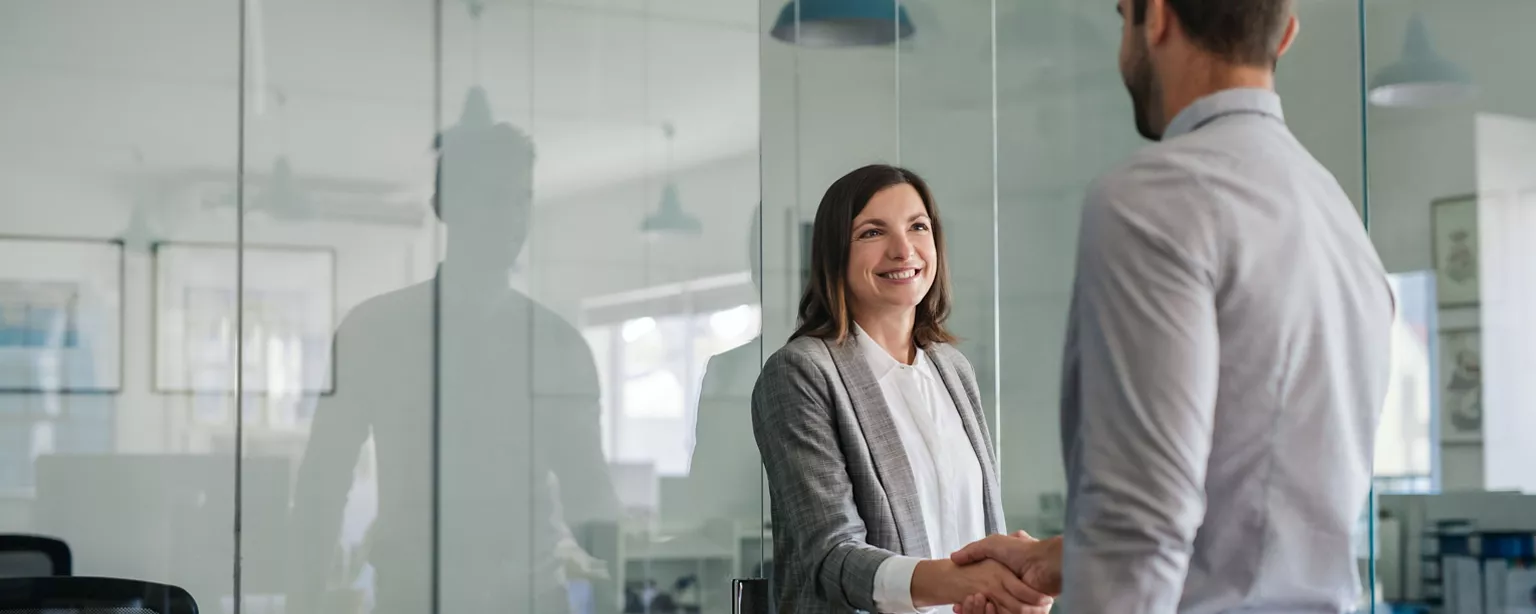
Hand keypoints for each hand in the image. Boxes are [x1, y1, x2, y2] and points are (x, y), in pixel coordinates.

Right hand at [912, 558, 1051, 613]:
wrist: (1043, 563)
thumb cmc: (1021, 551)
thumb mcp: (992, 544)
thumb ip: (973, 551)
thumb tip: (954, 557)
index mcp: (1004, 576)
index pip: (983, 591)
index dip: (969, 598)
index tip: (957, 601)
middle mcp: (1011, 589)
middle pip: (987, 604)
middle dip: (971, 607)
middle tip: (958, 606)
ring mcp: (1019, 601)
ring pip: (996, 611)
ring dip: (979, 611)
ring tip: (965, 608)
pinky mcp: (1026, 610)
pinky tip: (985, 609)